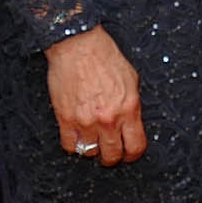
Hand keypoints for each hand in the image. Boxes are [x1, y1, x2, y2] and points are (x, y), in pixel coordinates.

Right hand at [46, 28, 146, 165]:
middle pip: (112, 155)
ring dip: (92, 148)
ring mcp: (86, 121)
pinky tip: (77, 137)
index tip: (129, 154)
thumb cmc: (104, 57)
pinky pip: (70, 146)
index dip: (132, 155)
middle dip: (112, 156)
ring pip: (90, 152)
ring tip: (92, 139)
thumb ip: (132, 104)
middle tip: (109, 151)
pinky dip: (73, 145)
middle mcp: (109, 119)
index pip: (136, 146)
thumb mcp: (131, 80)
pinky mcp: (65, 118)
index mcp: (129, 109)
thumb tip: (132, 122)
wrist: (78, 45)